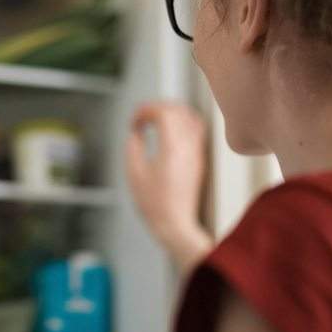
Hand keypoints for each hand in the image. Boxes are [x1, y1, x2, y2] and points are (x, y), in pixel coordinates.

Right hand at [126, 102, 211, 269]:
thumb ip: (133, 147)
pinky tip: (170, 133)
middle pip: (178, 110)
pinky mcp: (199, 159)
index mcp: (172, 147)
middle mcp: (188, 147)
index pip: (164, 113)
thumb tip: (135, 134)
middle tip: (142, 117)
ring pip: (190, 117)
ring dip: (172, 113)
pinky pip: (196, 130)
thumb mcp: (134, 173)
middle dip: (158, 107)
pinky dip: (182, 123)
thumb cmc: (155, 204)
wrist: (175, 224)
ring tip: (156, 121)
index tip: (134, 121)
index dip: (146, 110)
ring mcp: (196, 152)